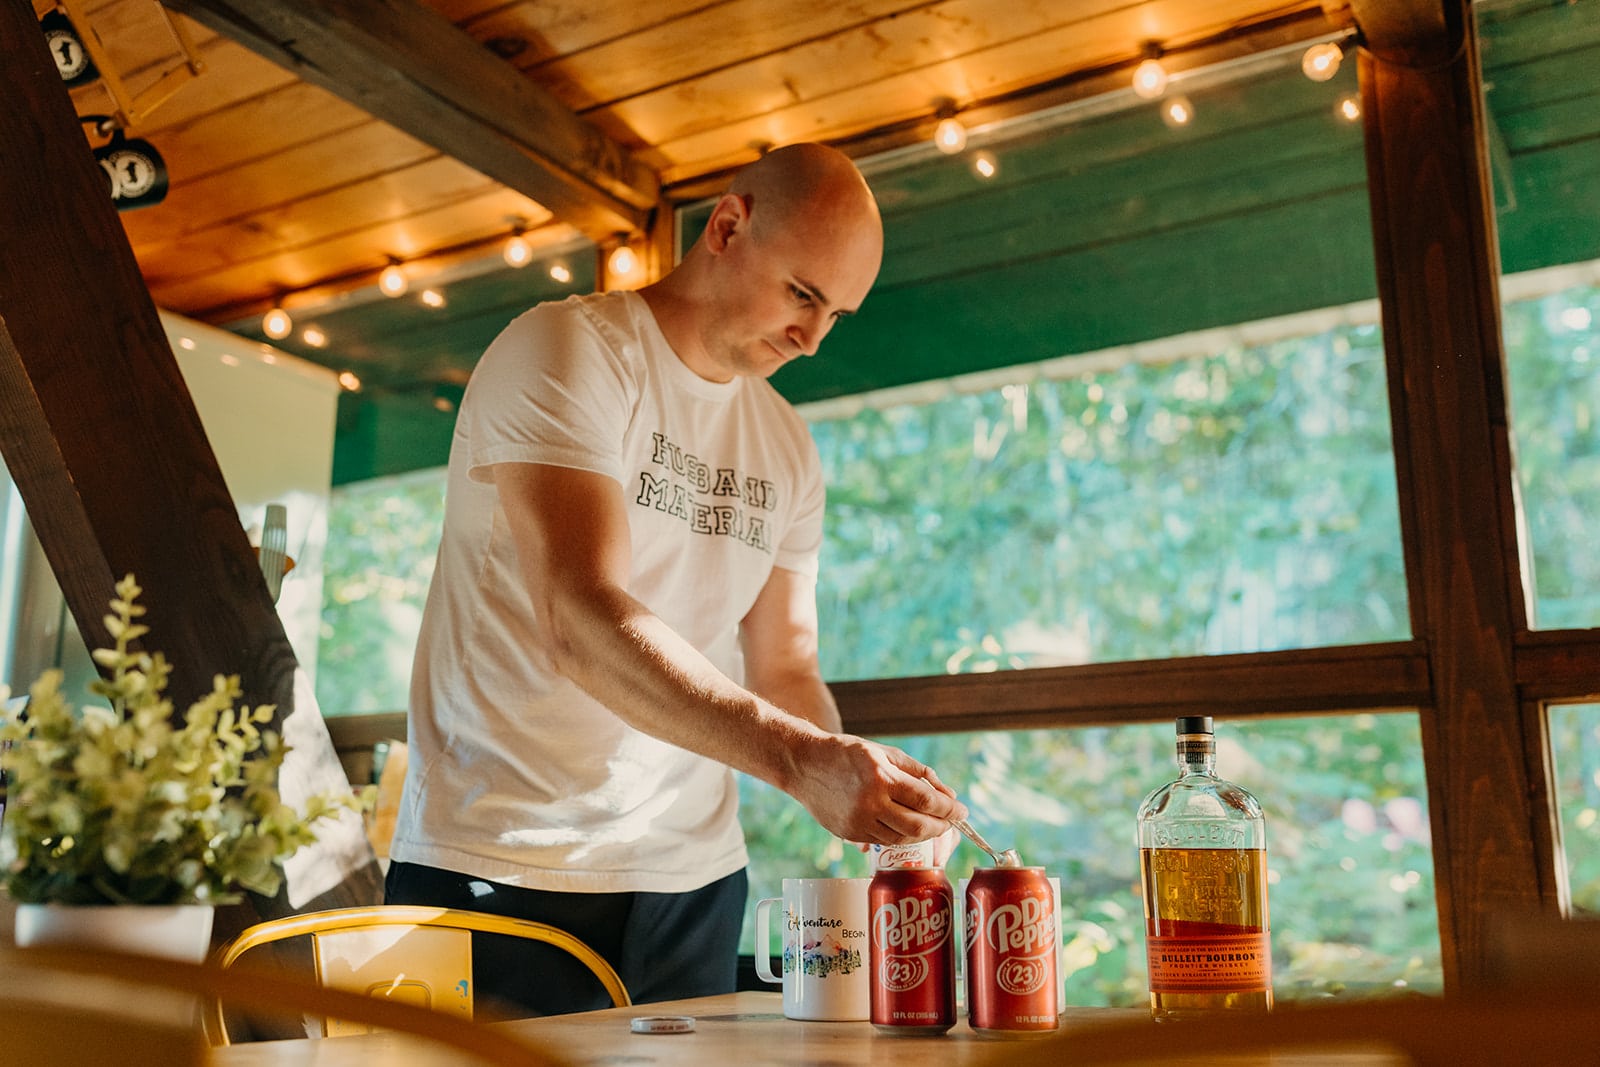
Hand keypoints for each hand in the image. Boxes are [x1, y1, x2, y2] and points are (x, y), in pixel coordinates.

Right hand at [787, 733, 965, 844]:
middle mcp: (870, 803)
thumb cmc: (847, 753)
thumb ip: (919, 773)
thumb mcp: (885, 753)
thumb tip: (948, 794)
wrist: (805, 765)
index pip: (927, 801)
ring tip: (931, 825)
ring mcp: (858, 822)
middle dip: (941, 826)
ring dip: (923, 834)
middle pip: (918, 826)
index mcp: (882, 778)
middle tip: (950, 821)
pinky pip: (883, 841)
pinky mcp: (849, 833)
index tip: (962, 810)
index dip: (950, 809)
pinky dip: (900, 836)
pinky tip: (907, 827)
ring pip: (902, 838)